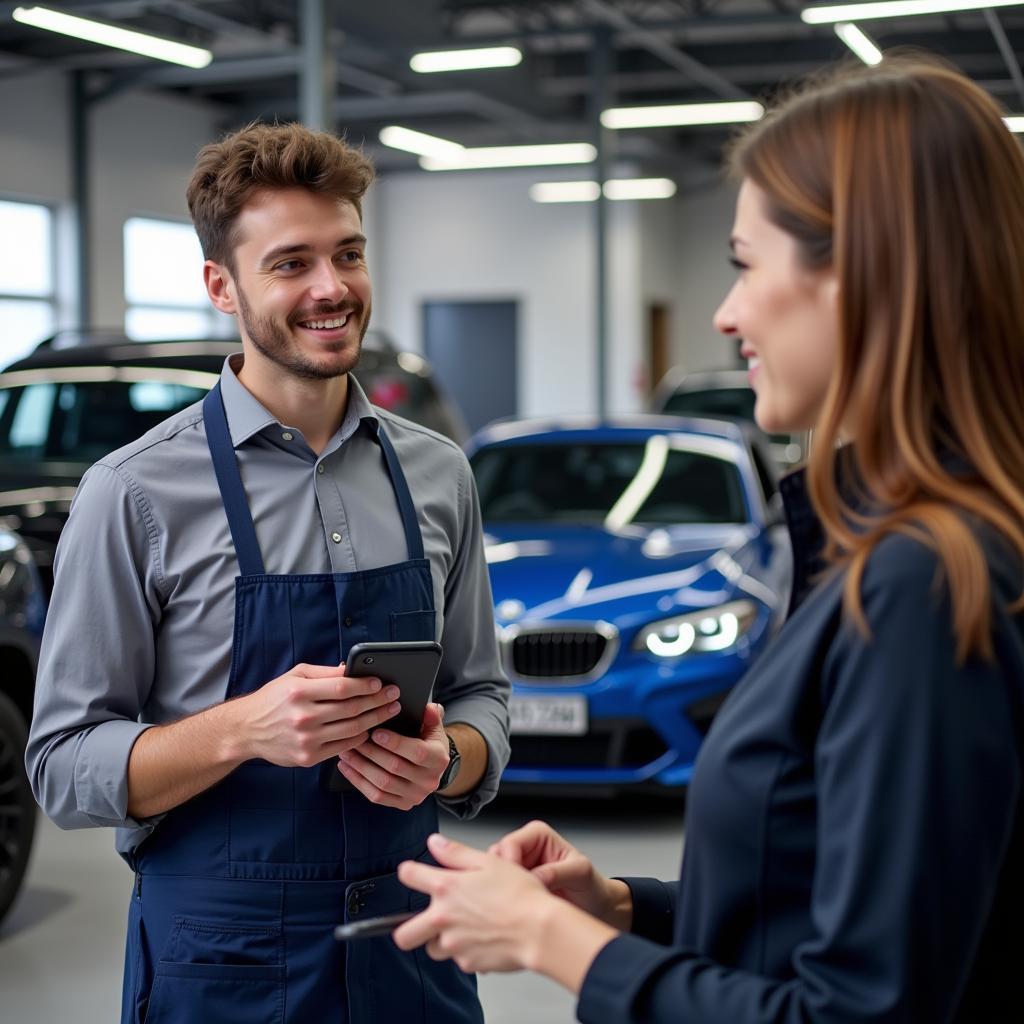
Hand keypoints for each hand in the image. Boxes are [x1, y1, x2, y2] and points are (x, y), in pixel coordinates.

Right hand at [237, 663, 399, 766]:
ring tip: (389, 712)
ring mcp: (306, 740)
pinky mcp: (308, 758)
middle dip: (378, 702)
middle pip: (352, 709)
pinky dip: (359, 739)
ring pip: (351, 730)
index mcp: (299, 693)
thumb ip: (325, 673)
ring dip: (375, 720)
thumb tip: (352, 669)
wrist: (247, 730)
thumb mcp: (295, 676)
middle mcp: (303, 717)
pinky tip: (370, 730)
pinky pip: (343, 747)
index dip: (366, 686)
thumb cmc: (274, 699)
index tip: (382, 684)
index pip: (343, 688)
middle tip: (395, 696)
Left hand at [336, 702, 449, 809]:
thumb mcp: (434, 728)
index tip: (375, 733)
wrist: (432, 769)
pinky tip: (347, 768)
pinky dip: (358, 782)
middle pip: (395, 768)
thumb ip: (431, 716)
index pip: (417, 753)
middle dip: (371, 752)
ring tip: (346, 752)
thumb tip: (429, 708)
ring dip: (361, 767)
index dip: (395, 743)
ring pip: (383, 783)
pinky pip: (376, 796)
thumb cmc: (429, 743)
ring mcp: (415, 795)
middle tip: (354, 739)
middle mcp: (429, 781)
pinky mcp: (402, 804)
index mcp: (439, 759)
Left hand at [395, 833, 554, 973]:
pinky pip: (459, 960)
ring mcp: (454, 945)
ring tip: (465, 928)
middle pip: (403, 935)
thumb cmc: (520, 895)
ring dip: (441, 941)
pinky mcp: (468, 964)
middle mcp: (443, 918)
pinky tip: (485, 938)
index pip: (408, 876)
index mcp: (446, 887)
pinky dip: (468, 951)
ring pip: (433, 949)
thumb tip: (435, 843)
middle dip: (409, 929)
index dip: (410, 872)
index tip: (412, 874)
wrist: (538, 929)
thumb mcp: (489, 861)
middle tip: (425, 922)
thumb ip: (456, 853)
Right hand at [489, 820, 629, 927]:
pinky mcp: (513, 887)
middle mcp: (525, 848)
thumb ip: (557, 872)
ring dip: (502, 892)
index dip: (508, 864)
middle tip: (514, 898)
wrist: (596, 907)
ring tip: (518, 906)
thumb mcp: (580, 874)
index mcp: (538, 835)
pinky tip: (515, 911)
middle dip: (501, 879)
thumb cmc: (591, 887)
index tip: (516, 884)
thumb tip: (535, 877)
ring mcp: (517, 868)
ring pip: (493, 876)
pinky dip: (503, 902)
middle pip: (496, 859)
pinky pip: (498, 892)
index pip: (510, 844)